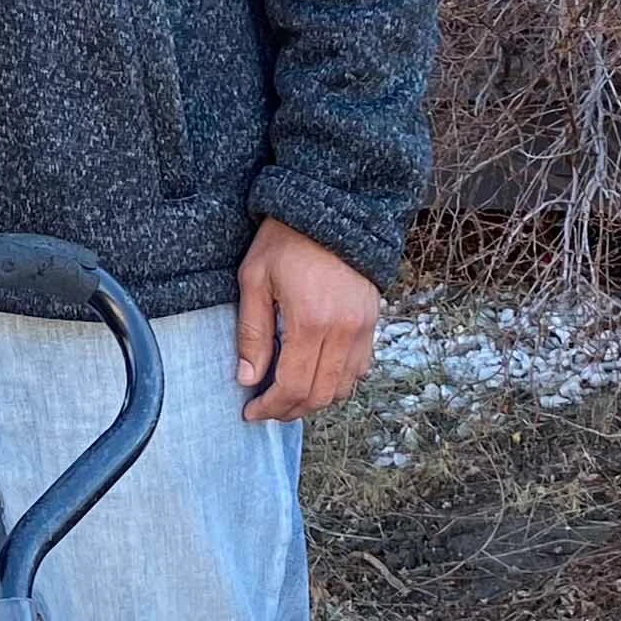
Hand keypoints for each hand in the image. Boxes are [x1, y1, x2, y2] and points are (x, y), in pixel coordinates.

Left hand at [236, 217, 381, 421]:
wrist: (332, 207)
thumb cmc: (285, 240)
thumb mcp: (255, 280)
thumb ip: (252, 333)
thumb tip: (247, 379)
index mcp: (310, 321)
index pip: (292, 385)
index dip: (270, 407)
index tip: (251, 412)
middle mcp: (343, 330)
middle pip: (319, 394)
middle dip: (290, 409)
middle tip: (266, 409)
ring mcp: (363, 327)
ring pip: (343, 387)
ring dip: (314, 399)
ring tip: (287, 395)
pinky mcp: (372, 321)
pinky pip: (359, 368)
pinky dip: (337, 382)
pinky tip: (314, 375)